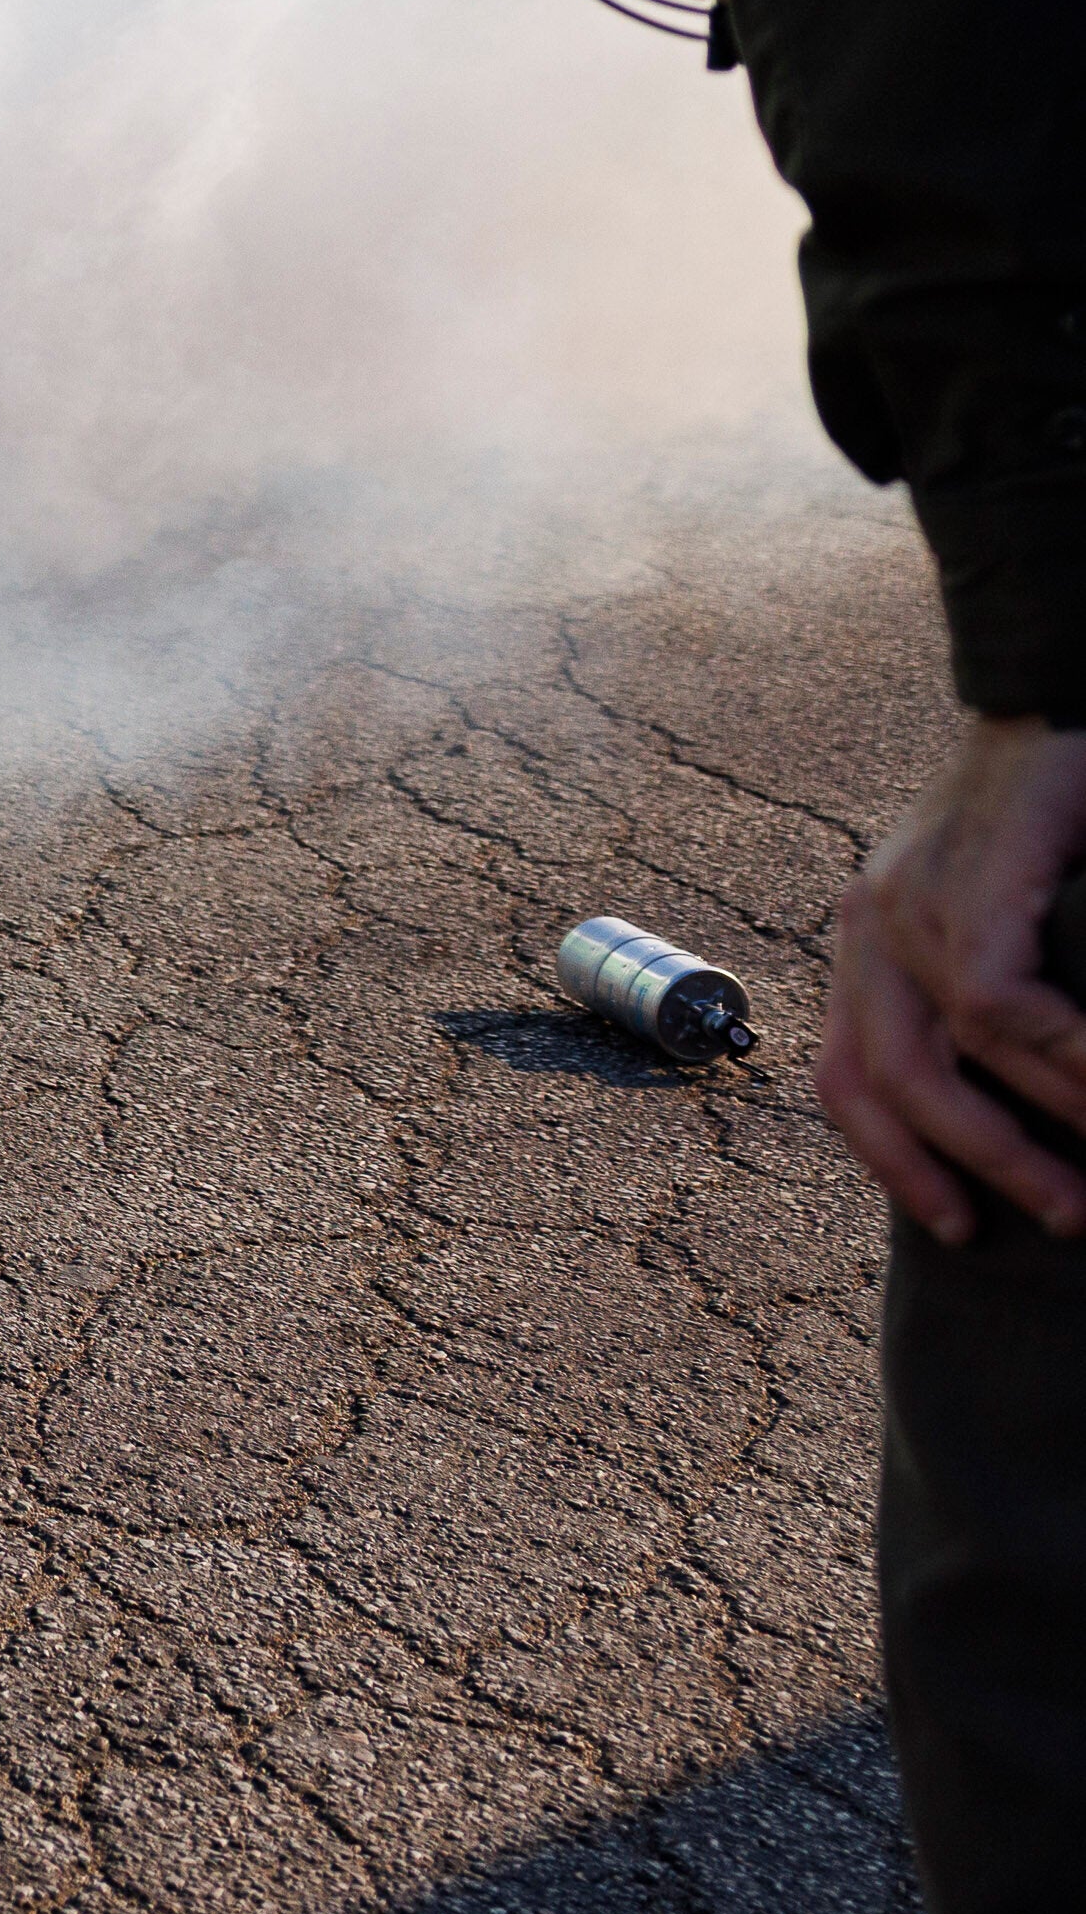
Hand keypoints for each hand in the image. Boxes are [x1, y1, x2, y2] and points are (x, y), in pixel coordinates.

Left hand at [820, 713, 1085, 1239]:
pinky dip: (1059, 1062)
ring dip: (1028, 1133)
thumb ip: (1009, 993)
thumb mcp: (1017, 915)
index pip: (848, 1070)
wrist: (1064, 689)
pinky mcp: (968, 876)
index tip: (951, 1224)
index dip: (892, 1158)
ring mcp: (911, 894)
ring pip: (946, 1054)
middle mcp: (872, 917)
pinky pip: (996, 1002)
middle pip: (884, 1078)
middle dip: (968, 1167)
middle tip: (1058, 1221)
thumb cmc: (1063, 811)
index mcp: (874, 934)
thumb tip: (1040, 1095)